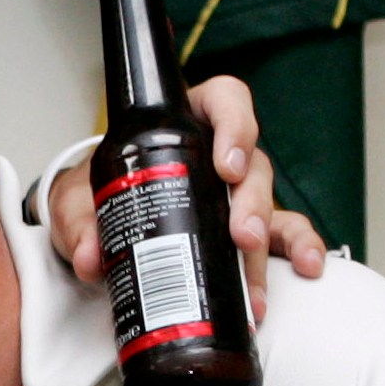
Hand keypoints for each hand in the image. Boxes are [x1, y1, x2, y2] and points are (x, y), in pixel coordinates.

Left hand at [45, 73, 330, 316]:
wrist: (96, 226)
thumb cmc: (98, 195)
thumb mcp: (78, 202)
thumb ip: (79, 224)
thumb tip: (92, 257)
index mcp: (183, 125)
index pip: (223, 102)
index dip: (235, 127)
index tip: (228, 166)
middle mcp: (218, 156)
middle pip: (253, 165)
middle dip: (252, 203)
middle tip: (242, 236)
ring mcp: (235, 196)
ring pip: (270, 205)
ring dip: (272, 240)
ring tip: (259, 283)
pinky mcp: (244, 231)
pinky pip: (281, 236)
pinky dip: (297, 252)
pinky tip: (307, 271)